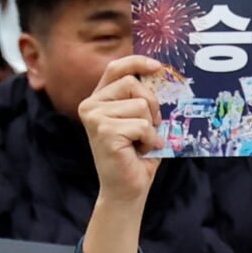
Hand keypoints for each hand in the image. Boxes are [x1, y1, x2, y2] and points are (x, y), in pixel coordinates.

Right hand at [78, 55, 163, 207]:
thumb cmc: (136, 156)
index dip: (136, 62)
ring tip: (140, 143)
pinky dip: (149, 139)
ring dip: (150, 127)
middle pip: (133, 84)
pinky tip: (140, 151)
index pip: (116, 69)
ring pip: (141, 106)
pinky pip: (142, 125)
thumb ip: (143, 99)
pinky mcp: (105, 132)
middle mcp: (91, 106)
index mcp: (98, 100)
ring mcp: (95, 118)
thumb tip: (160, 75)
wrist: (127, 189)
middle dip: (152, 105)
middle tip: (151, 127)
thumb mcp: (140, 120)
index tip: (157, 66)